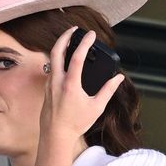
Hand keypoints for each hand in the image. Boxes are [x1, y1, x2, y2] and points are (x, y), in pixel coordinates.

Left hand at [42, 26, 123, 140]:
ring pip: (52, 60)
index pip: (77, 57)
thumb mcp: (97, 107)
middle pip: (56, 51)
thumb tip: (118, 78)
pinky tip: (66, 60)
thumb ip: (108, 90)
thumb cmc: (76, 124)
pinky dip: (58, 60)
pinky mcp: (46, 89)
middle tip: (74, 29)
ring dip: (61, 47)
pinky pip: (51, 69)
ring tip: (71, 41)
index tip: (91, 34)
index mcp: (70, 84)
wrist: (55, 136)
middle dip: (65, 37)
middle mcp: (56, 82)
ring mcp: (49, 85)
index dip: (84, 42)